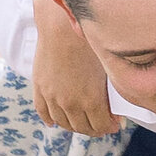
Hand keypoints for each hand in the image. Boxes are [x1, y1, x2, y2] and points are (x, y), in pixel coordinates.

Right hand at [30, 1, 119, 134]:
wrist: (62, 27)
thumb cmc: (89, 42)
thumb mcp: (107, 68)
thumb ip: (111, 89)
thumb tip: (115, 103)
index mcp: (91, 100)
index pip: (101, 126)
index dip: (109, 127)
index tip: (114, 123)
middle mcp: (70, 103)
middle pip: (83, 128)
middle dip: (94, 129)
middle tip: (101, 124)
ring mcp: (52, 97)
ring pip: (63, 123)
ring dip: (74, 126)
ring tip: (82, 122)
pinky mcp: (39, 88)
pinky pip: (43, 112)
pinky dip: (50, 120)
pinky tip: (54, 123)